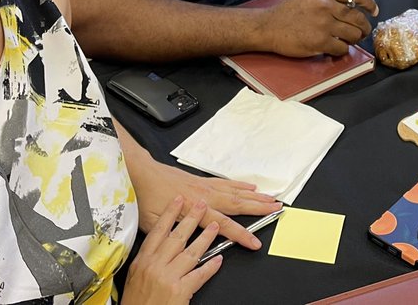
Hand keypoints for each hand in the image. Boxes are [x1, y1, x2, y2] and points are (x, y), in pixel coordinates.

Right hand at [122, 197, 220, 304]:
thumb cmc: (135, 304)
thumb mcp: (134, 278)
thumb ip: (147, 261)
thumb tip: (156, 247)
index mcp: (143, 261)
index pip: (158, 231)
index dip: (170, 213)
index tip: (178, 200)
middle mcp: (155, 267)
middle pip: (177, 237)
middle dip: (192, 218)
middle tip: (202, 204)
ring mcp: (168, 278)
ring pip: (191, 252)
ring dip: (206, 238)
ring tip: (215, 227)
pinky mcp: (179, 291)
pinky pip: (199, 276)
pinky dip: (210, 267)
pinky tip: (218, 261)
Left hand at [133, 159, 279, 247]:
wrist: (141, 173)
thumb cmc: (146, 198)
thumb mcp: (155, 225)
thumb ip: (175, 234)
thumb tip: (188, 244)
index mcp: (194, 210)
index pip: (223, 226)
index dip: (241, 235)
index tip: (255, 242)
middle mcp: (204, 196)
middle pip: (237, 204)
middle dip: (259, 208)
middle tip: (276, 208)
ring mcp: (204, 187)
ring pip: (235, 192)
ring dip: (254, 196)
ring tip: (270, 198)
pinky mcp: (201, 181)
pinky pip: (226, 183)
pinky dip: (240, 185)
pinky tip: (248, 186)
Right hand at [259, 0, 377, 56]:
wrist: (269, 26)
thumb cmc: (288, 12)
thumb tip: (353, 6)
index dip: (370, 3)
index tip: (374, 11)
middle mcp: (326, 6)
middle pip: (358, 18)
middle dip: (364, 27)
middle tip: (362, 32)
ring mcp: (323, 24)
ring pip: (353, 34)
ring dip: (354, 39)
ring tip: (348, 40)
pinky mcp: (319, 42)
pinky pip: (342, 48)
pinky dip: (341, 50)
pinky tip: (335, 48)